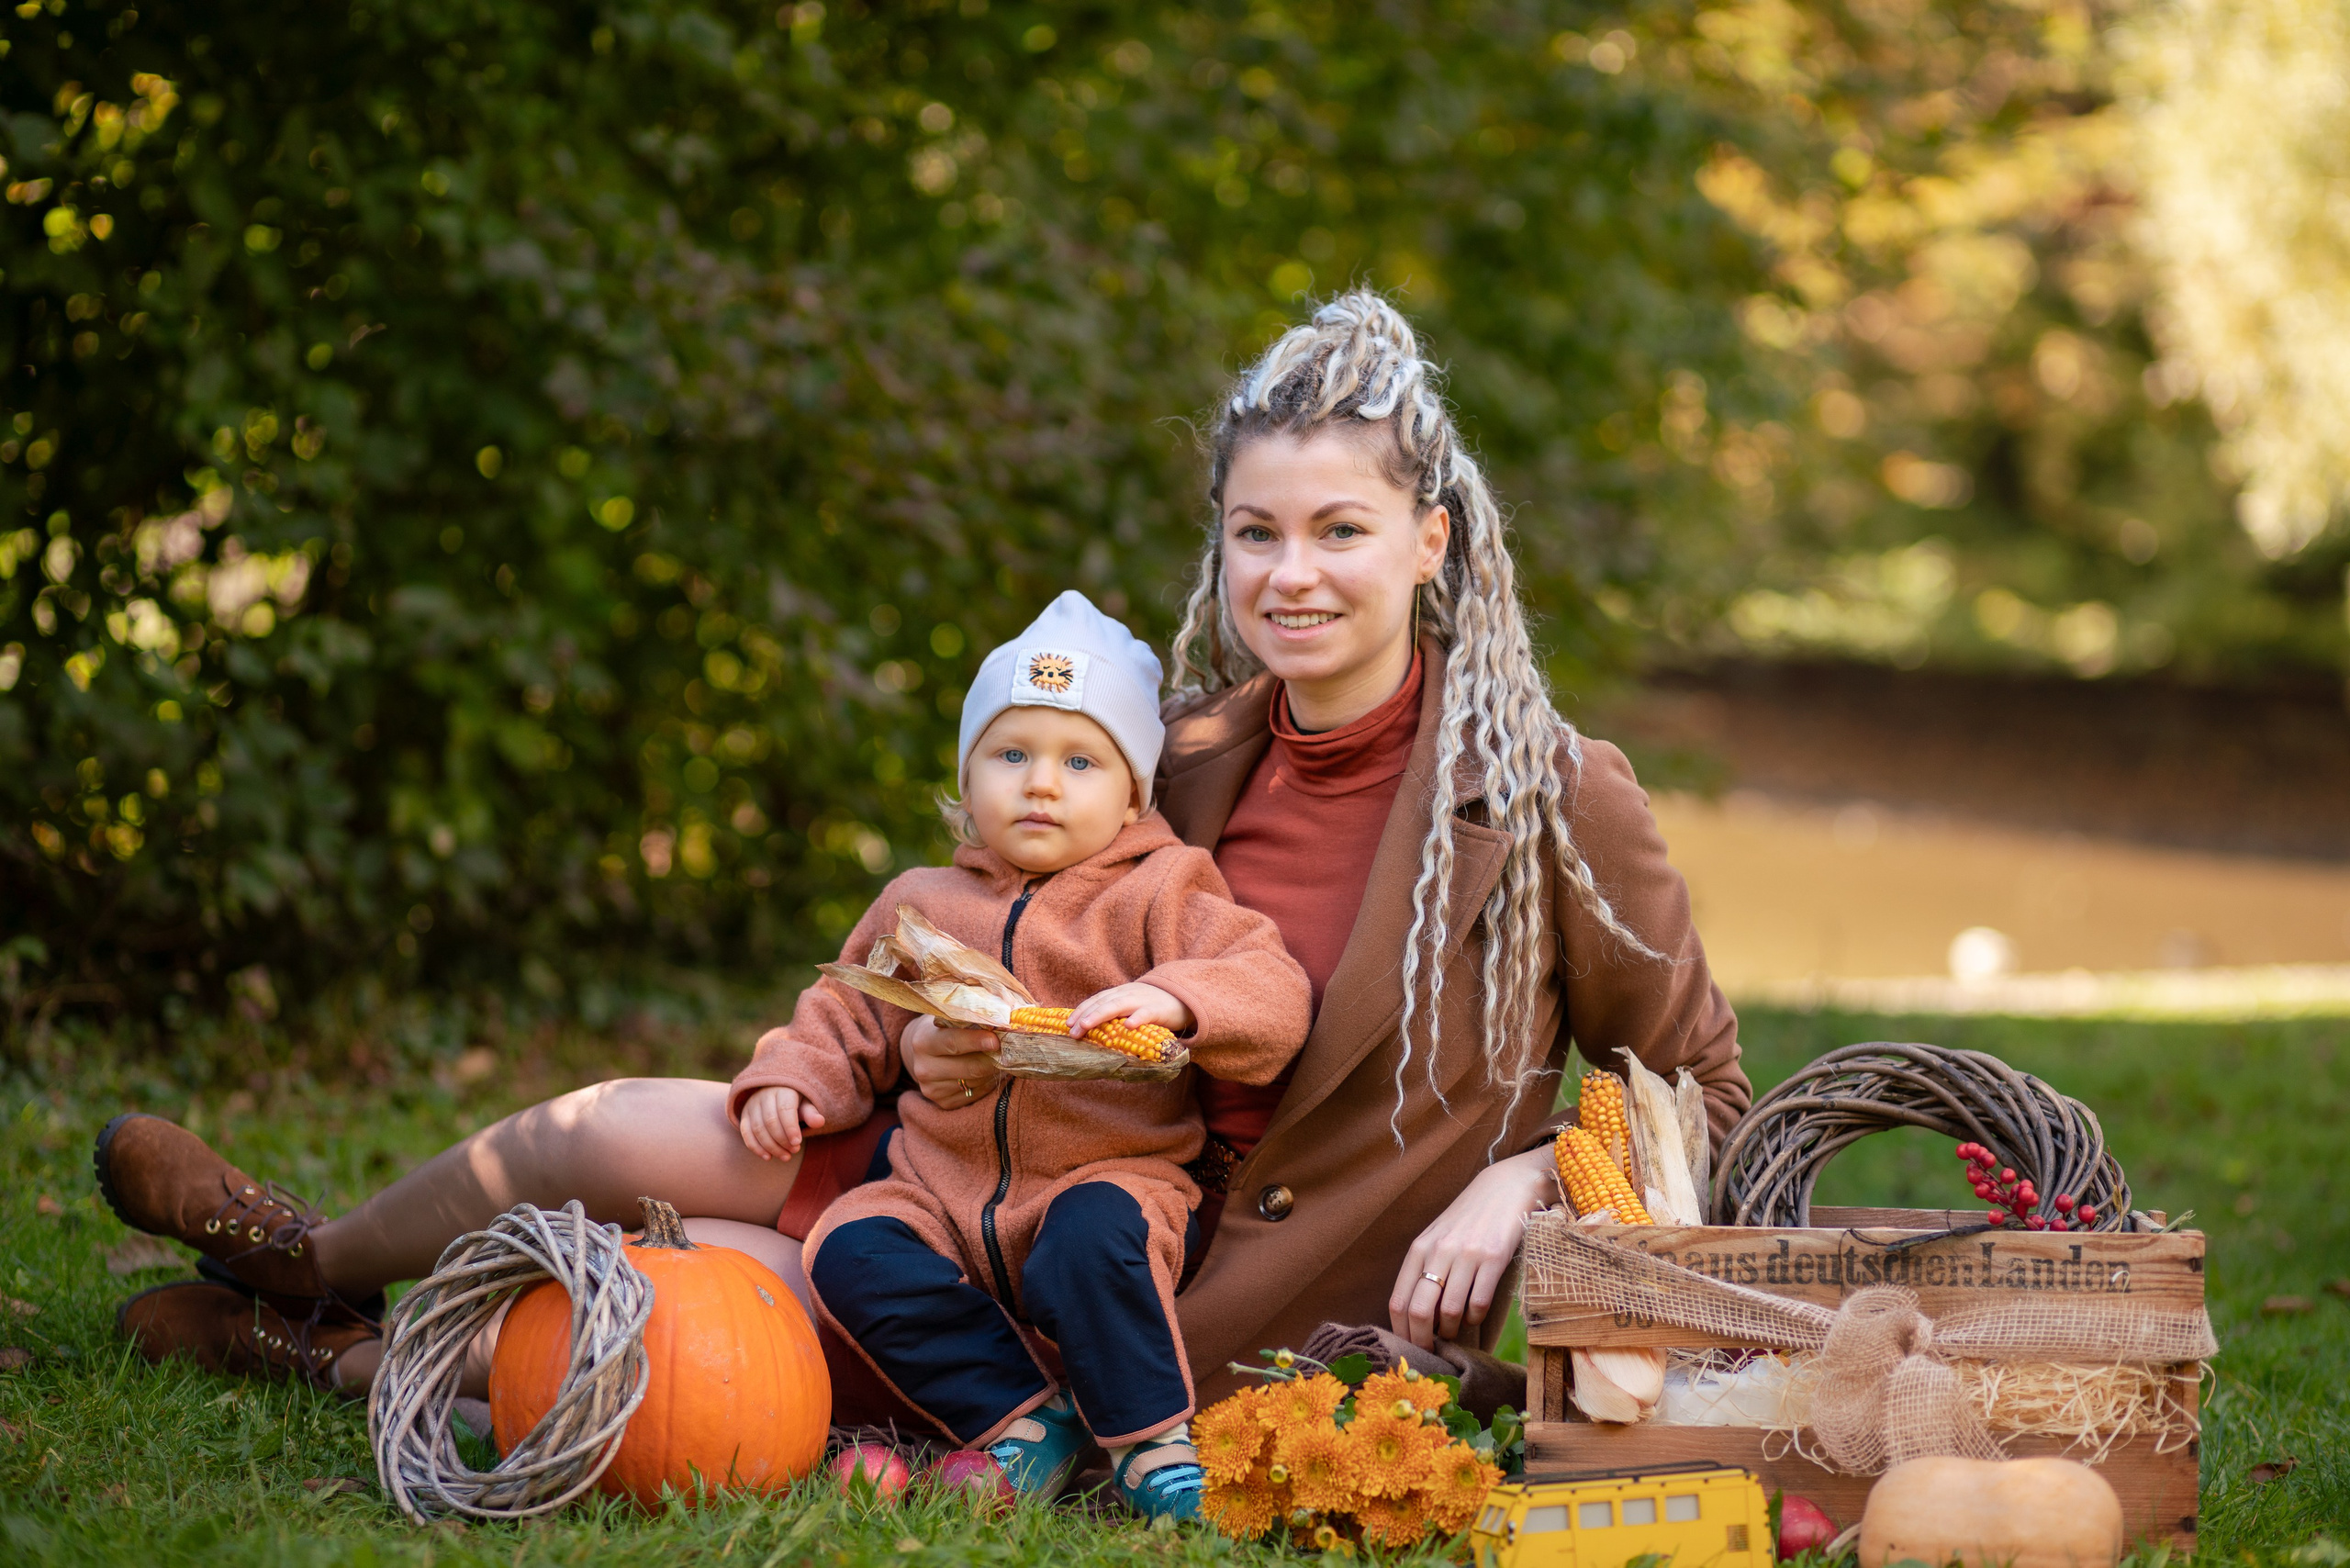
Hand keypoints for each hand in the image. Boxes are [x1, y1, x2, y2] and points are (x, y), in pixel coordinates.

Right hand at [738, 1085, 824, 1160]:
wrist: (775, 1093)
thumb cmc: (794, 1102)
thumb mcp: (805, 1104)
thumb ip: (811, 1113)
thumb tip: (819, 1122)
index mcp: (782, 1090)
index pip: (784, 1109)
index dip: (790, 1128)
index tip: (797, 1143)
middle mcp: (764, 1095)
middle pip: (770, 1121)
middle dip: (782, 1140)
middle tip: (794, 1151)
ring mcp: (752, 1106)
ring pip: (758, 1129)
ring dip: (771, 1147)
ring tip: (786, 1156)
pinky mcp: (744, 1116)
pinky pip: (746, 1133)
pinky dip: (756, 1148)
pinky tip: (768, 1157)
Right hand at [902, 1013, 1005, 1109]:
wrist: (924, 1052)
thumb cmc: (945, 1028)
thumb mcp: (951, 1017)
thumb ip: (971, 1018)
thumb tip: (1003, 1021)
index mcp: (923, 1041)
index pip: (953, 1042)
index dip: (976, 1041)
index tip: (995, 1040)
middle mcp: (924, 1068)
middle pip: (970, 1067)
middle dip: (993, 1058)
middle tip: (1009, 1050)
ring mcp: (932, 1089)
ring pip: (976, 1082)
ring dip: (992, 1070)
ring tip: (999, 1057)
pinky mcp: (944, 1103)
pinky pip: (976, 1094)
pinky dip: (987, 1082)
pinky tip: (988, 1071)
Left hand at [1066, 982, 1193, 1037]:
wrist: (1183, 997)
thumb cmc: (1152, 1005)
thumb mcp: (1131, 1005)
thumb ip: (1115, 1013)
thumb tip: (1092, 1029)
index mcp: (1120, 993)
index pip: (1097, 999)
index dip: (1081, 1010)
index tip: (1067, 1023)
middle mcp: (1128, 994)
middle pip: (1103, 1002)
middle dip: (1086, 1015)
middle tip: (1072, 1030)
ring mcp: (1142, 1000)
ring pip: (1118, 1006)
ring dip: (1101, 1014)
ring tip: (1087, 1025)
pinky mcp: (1158, 1010)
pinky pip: (1146, 1013)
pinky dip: (1136, 1019)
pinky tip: (1128, 1026)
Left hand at [1388, 1145, 1554, 1348]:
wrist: (1504, 1188)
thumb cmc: (1468, 1219)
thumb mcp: (1437, 1238)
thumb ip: (1424, 1270)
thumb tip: (1415, 1318)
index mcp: (1419, 1249)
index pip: (1399, 1301)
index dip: (1401, 1332)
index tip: (1408, 1348)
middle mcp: (1439, 1251)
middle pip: (1419, 1311)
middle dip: (1423, 1340)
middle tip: (1431, 1352)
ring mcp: (1466, 1254)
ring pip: (1449, 1311)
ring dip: (1452, 1330)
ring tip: (1455, 1329)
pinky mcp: (1494, 1257)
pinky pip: (1479, 1302)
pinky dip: (1475, 1318)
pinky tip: (1475, 1314)